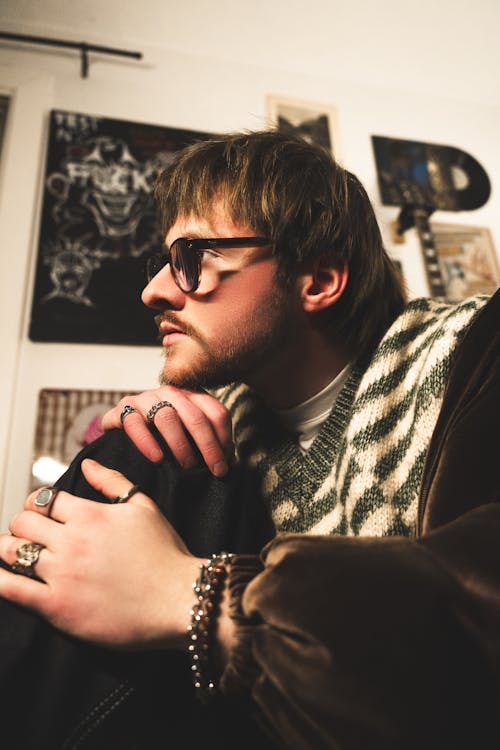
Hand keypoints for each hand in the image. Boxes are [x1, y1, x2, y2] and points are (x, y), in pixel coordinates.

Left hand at [0, 460, 202, 648]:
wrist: (177, 599)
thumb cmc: (165, 554)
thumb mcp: (144, 507)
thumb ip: (112, 481)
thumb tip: (86, 463)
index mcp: (90, 515)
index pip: (44, 499)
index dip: (39, 504)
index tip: (43, 513)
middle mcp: (71, 541)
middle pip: (22, 522)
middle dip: (22, 524)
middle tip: (31, 534)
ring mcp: (62, 575)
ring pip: (12, 552)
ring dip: (9, 549)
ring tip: (17, 554)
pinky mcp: (57, 608)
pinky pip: (11, 590)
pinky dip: (0, 580)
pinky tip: (2, 578)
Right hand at [102, 386, 234, 477]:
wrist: (121, 431)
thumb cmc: (162, 436)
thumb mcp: (189, 436)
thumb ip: (208, 444)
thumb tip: (230, 463)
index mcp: (192, 396)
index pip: (216, 411)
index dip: (224, 438)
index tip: (225, 464)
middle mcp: (170, 393)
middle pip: (195, 416)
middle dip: (209, 446)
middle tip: (215, 470)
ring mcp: (145, 398)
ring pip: (167, 416)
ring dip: (180, 444)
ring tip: (187, 465)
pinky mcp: (122, 409)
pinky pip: (134, 422)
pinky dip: (147, 442)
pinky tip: (157, 459)